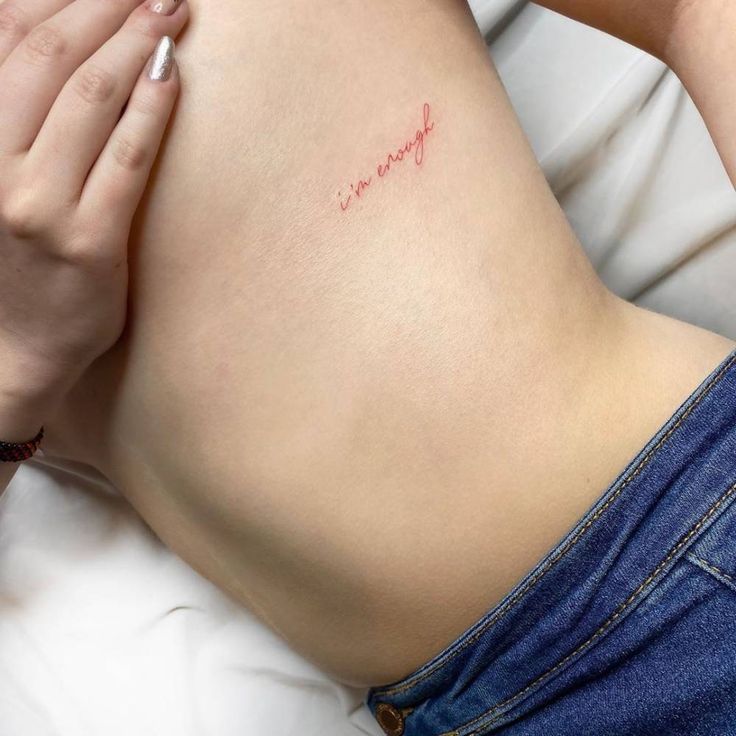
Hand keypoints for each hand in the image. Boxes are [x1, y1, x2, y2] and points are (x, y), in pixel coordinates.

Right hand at [0, 0, 187, 409]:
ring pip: (90, 98)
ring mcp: (39, 203)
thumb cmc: (8, 262)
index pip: (11, 41)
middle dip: (109, 9)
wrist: (12, 350)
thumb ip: (17, 118)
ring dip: (137, 45)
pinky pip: (126, 159)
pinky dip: (151, 110)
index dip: (65, 0)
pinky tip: (172, 78)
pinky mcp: (89, 240)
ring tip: (171, 15)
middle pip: (54, 58)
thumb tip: (52, 48)